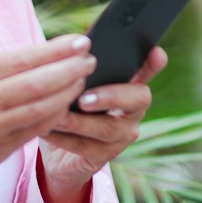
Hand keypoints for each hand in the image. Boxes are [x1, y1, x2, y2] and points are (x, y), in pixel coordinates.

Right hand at [0, 35, 95, 202]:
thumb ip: (7, 70)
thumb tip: (50, 53)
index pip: (25, 56)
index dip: (57, 49)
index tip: (81, 41)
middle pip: (38, 80)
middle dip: (69, 69)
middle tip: (91, 60)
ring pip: (42, 104)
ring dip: (68, 92)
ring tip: (84, 80)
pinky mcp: (4, 143)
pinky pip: (39, 126)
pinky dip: (58, 114)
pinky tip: (70, 105)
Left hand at [37, 46, 167, 202]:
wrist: (56, 153)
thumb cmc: (67, 107)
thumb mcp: (70, 83)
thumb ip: (77, 64)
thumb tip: (74, 46)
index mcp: (126, 85)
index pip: (146, 69)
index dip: (153, 63)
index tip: (156, 52)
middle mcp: (132, 110)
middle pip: (138, 99)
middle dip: (112, 96)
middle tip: (84, 97)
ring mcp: (121, 135)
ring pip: (108, 127)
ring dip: (79, 121)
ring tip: (58, 115)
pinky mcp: (103, 156)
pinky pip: (85, 147)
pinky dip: (62, 138)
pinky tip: (45, 129)